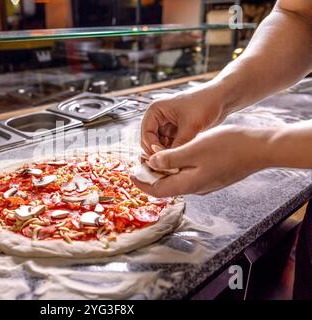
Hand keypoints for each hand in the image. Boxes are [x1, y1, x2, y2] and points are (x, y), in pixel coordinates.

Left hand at [132, 125, 273, 196]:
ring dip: (163, 170)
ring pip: (177, 180)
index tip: (129, 174)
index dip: (141, 183)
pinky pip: (187, 175)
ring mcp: (205, 183)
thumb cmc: (228, 147)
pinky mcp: (212, 176)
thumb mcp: (193, 149)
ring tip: (154, 155)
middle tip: (140, 160)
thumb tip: (151, 164)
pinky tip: (174, 155)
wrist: (259, 149)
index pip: (157, 190)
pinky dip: (176, 167)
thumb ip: (170, 159)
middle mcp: (196, 188)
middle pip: (166, 186)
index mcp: (189, 184)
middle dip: (150, 174)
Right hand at [140, 86, 225, 156]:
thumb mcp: (191, 125)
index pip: (146, 134)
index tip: (163, 158)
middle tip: (169, 163)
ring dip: (166, 152)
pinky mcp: (176, 130)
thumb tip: (171, 161)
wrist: (222, 98)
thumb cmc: (206, 103)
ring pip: (160, 144)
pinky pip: (170, 144)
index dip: (152, 147)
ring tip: (177, 161)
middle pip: (150, 140)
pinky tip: (182, 157)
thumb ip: (179, 144)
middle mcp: (159, 117)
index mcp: (156, 110)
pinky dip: (174, 151)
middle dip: (158, 151)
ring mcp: (167, 124)